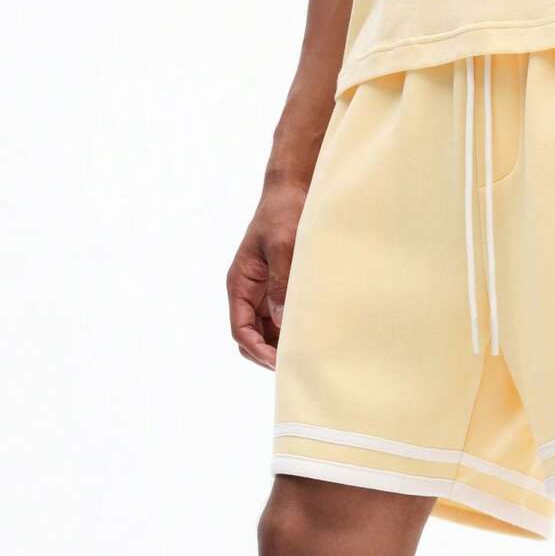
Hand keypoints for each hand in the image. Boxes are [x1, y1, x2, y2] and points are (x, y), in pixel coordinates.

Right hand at [226, 179, 307, 369]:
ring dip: (282, 347)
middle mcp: (248, 294)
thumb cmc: (284, 213)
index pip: (241, 330)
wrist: (293, 191)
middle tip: (298, 365)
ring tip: (309, 354)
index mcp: (240, 284)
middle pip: (251, 339)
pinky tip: (313, 337)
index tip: (281, 362)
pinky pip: (282, 322)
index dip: (258, 350)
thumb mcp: (283, 246)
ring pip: (267, 334)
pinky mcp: (280, 292)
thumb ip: (280, 283)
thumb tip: (281, 321)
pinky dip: (293, 333)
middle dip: (269, 355)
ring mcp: (263, 295)